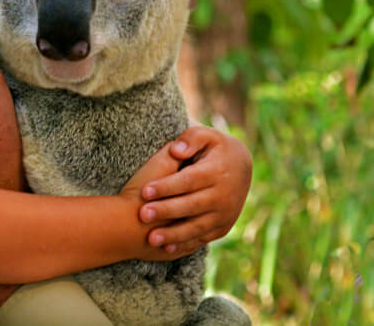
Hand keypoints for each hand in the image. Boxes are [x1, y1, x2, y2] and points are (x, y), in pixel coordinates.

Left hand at [138, 125, 252, 254]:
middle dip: (166, 211)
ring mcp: (224, 214)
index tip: (145, 191)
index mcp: (216, 172)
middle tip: (142, 215)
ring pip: (196, 227)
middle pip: (191, 205)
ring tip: (150, 238)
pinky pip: (202, 238)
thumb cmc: (215, 148)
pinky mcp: (223, 227)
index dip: (167, 187)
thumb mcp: (207, 135)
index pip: (188, 181)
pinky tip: (166, 249)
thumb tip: (177, 150)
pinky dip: (185, 244)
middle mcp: (223, 196)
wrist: (243, 167)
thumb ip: (191, 138)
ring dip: (174, 234)